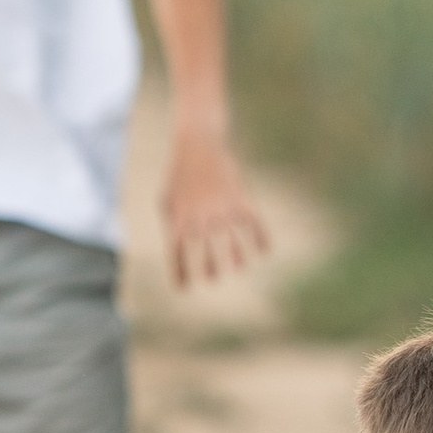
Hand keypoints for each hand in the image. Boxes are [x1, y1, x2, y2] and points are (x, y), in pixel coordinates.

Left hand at [160, 132, 267, 288]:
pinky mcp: (239, 198)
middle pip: (205, 250)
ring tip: (238, 267)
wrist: (197, 144)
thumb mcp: (167, 198)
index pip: (177, 252)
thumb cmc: (179, 174)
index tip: (182, 288)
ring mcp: (221, 208)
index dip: (179, 272)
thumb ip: (172, 223)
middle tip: (212, 279)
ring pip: (231, 240)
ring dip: (236, 256)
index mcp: (180, 218)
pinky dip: (261, 238)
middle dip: (209, 267)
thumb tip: (178, 245)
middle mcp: (201, 216)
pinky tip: (265, 250)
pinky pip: (254, 223)